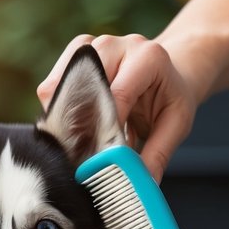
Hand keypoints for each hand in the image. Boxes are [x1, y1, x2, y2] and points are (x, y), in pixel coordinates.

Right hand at [38, 33, 198, 181]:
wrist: (167, 71)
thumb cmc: (170, 96)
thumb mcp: (177, 124)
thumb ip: (159, 153)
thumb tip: (141, 183)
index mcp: (148, 57)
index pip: (117, 95)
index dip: (104, 128)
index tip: (98, 158)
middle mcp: (116, 45)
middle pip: (82, 85)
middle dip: (78, 123)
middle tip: (83, 154)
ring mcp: (92, 46)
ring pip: (59, 84)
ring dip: (63, 117)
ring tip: (77, 141)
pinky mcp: (73, 55)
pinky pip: (51, 86)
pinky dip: (56, 110)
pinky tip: (71, 126)